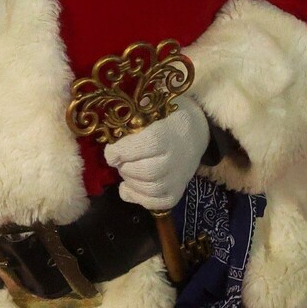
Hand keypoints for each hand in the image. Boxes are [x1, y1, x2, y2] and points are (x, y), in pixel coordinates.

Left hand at [104, 94, 209, 209]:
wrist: (196, 130)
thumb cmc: (166, 115)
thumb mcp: (152, 105)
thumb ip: (134, 111)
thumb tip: (115, 119)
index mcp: (167, 133)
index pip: (146, 146)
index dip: (122, 151)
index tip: (110, 151)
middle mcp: (176, 158)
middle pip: (146, 171)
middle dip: (125, 167)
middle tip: (118, 160)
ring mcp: (179, 177)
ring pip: (151, 189)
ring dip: (130, 182)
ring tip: (126, 170)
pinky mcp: (179, 191)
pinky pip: (159, 203)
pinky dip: (140, 198)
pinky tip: (129, 186)